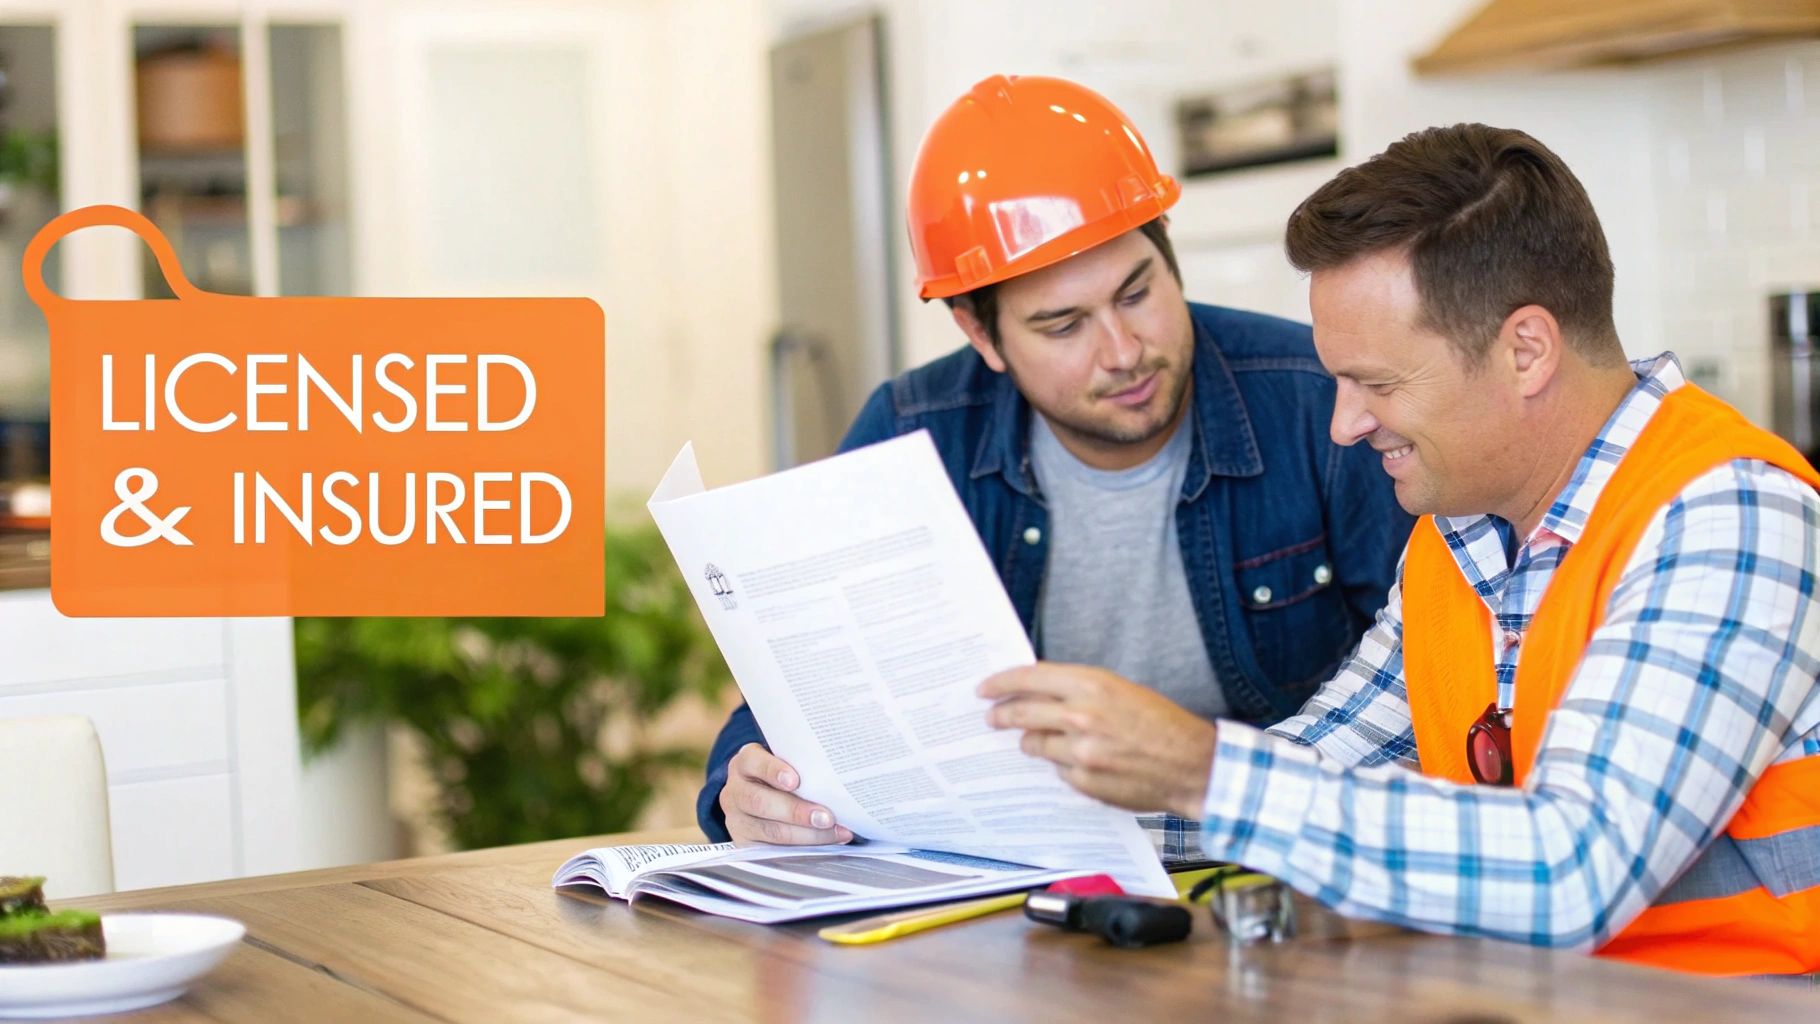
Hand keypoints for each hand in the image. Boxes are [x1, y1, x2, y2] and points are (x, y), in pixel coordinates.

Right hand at [719, 743, 852, 845]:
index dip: (773, 771)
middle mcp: (736, 790)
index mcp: (745, 763)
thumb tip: (839, 775)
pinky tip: (824, 845)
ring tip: (834, 833)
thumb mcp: (785, 763)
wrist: (759, 796)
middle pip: (760, 801)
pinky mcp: (744, 844)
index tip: (795, 781)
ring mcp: (736, 819)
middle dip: (796, 811)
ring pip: (769, 830)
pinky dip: (801, 849)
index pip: (753, 762)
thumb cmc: (782, 775)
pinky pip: (771, 850)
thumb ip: (802, 766)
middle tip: (826, 817)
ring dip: (806, 834)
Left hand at [980, 663, 1216, 818]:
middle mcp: (1081, 716)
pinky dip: (1062, 764)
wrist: (1192, 764)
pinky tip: (1079, 761)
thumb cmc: (1162, 723)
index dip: (1001, 682)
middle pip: (1022, 713)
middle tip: (992, 717)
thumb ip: (1078, 691)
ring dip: (1032, 741)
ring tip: (1037, 740)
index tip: (985, 688)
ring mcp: (1080, 751)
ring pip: (1034, 744)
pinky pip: (1057, 770)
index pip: (1029, 678)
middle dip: (1001, 715)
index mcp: (1091, 685)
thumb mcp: (1120, 690)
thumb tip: (1039, 693)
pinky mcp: (1083, 780)